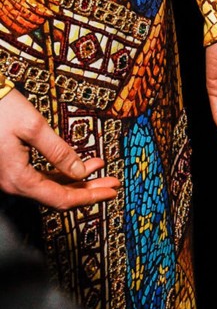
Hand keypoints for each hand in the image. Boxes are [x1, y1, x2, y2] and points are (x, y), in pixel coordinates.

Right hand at [0, 89, 119, 208]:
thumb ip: (58, 151)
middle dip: (88, 189)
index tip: (111, 192)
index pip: (61, 198)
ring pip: (51, 186)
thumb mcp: (34, 127)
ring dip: (77, 179)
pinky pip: (41, 176)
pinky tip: (78, 164)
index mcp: (18, 179)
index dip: (89, 197)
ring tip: (100, 168)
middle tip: (112, 184)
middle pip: (58, 196)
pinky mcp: (12, 168)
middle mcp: (14, 184)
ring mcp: (12, 177)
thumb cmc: (1, 110)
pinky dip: (63, 172)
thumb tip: (80, 171)